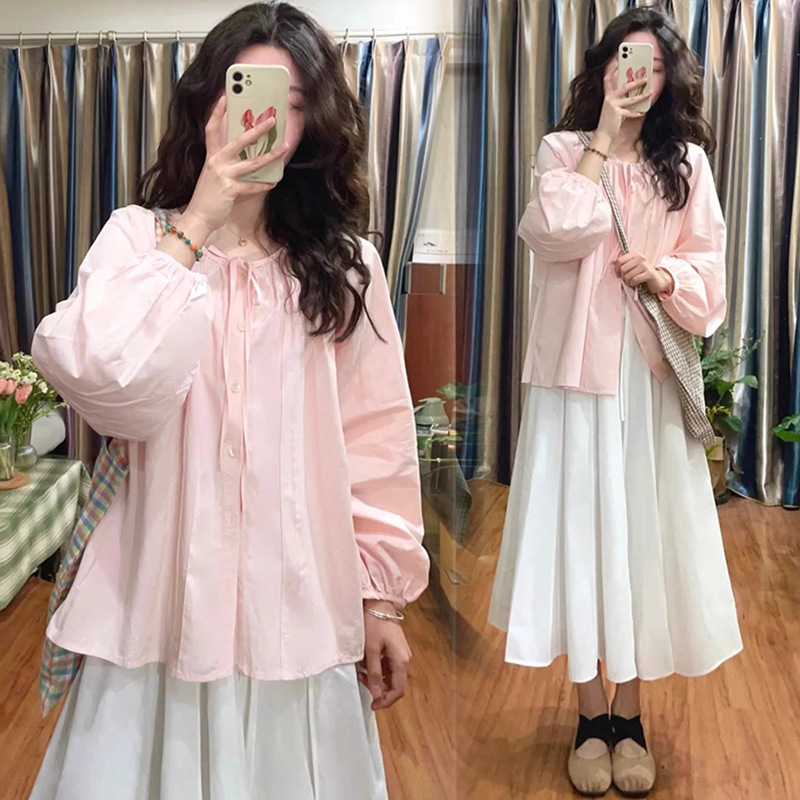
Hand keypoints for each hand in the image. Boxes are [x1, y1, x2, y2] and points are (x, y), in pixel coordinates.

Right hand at [181, 95, 289, 237]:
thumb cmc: (208, 197)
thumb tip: (247, 157)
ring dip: (270, 155)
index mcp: (211, 156)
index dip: (217, 112)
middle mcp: (216, 162)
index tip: (225, 97)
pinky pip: (251, 186)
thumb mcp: (214, 175)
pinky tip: (274, 182)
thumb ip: (226, 164)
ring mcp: (223, 175)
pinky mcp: (229, 189)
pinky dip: (263, 185)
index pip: (211, 129)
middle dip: (256, 129)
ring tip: (284, 148)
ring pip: (251, 163)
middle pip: (238, 141)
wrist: (198, 216)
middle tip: (271, 120)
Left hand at [358, 600, 411, 710]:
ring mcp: (400, 653)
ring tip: (361, 672)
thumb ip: (374, 673)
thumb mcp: (371, 650)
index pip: (398, 690)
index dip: (386, 701)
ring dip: (377, 679)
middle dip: (379, 688)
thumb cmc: (374, 624)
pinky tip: (366, 664)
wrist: (378, 603)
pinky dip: (378, 669)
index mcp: (401, 660)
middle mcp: (404, 658)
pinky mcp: (395, 649)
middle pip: (395, 684)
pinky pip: (388, 666)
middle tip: (362, 683)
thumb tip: (377, 695)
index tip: (373, 705)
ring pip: (391, 675)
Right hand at [597, 60, 652, 142]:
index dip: (611, 69)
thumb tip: (632, 92)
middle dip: (636, 82)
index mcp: (607, 96)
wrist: (603, 134)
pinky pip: (629, 112)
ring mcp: (613, 106)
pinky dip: (636, 113)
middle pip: (624, 87)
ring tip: (650, 92)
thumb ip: (619, 99)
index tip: (617, 60)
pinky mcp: (617, 114)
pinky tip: (642, 112)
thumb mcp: (612, 107)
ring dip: (642, 96)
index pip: (607, 79)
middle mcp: (609, 99)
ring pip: (631, 99)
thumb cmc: (609, 120)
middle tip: (645, 78)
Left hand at [617, 252, 672, 293]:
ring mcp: (646, 265)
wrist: (658, 280)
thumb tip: (612, 262)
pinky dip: (633, 284)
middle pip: (623, 269)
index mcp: (636, 255)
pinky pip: (634, 280)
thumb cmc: (642, 274)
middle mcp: (641, 258)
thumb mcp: (633, 267)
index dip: (616, 269)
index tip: (618, 275)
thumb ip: (624, 263)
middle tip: (627, 280)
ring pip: (628, 275)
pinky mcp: (649, 273)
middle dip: (623, 277)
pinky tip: (636, 284)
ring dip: (628, 281)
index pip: (619, 261)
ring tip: (632, 282)